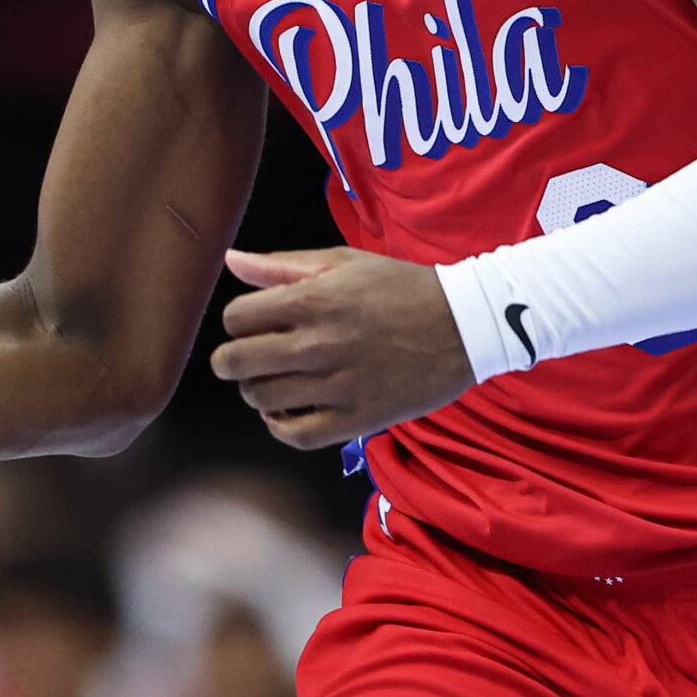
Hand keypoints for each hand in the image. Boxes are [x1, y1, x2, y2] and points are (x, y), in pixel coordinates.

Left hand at [209, 247, 472, 450]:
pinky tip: (287, 411)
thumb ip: (281, 265)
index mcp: (310, 300)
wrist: (464, 324)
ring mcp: (336, 385)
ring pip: (260, 399)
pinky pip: (295, 435)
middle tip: (245, 359)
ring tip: (273, 382)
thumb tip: (231, 261)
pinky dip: (280, 426)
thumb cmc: (402, 288)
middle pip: (235, 362)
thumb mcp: (343, 262)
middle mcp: (317, 344)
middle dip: (231, 360)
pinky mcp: (357, 419)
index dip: (237, 322)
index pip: (235, 319)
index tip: (251, 325)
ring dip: (256, 391)